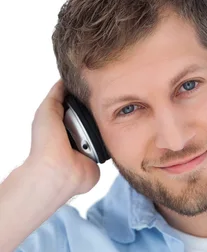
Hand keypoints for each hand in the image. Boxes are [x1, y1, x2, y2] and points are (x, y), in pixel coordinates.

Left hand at [27, 79, 100, 194]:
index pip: (78, 104)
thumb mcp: (47, 110)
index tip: (97, 82)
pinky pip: (109, 143)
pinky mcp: (98, 156)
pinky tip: (114, 132)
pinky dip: (110, 139)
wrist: (58, 172)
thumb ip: (57, 93)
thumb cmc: (47, 144)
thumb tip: (66, 79)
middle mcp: (75, 133)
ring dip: (104, 123)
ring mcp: (88, 145)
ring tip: (111, 115)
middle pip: (92, 114)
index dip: (86, 94)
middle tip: (108, 97)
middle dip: (98, 108)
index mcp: (62, 122)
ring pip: (102, 127)